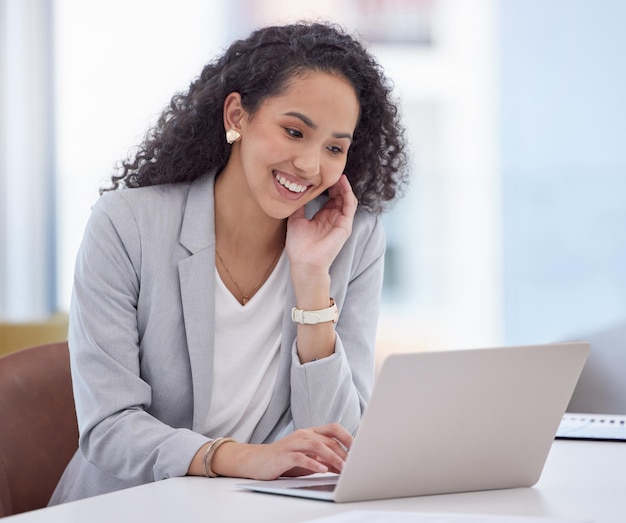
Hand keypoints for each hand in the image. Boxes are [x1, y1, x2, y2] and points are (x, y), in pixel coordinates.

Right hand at [210, 423, 353, 479]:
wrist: (256, 461)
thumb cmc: (284, 460)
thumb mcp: (307, 460)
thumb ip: (324, 460)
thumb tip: (344, 466)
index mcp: (310, 433)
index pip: (334, 429)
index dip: (349, 437)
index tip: (362, 449)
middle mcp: (303, 434)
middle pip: (328, 439)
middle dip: (344, 452)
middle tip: (355, 465)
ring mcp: (293, 443)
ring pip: (317, 445)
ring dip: (332, 457)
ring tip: (343, 468)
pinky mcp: (283, 455)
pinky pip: (300, 457)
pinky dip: (313, 463)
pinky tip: (322, 470)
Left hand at [286, 174, 357, 274]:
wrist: (304, 263)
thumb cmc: (299, 246)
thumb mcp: (295, 220)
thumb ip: (299, 207)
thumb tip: (296, 192)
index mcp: (323, 217)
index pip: (330, 197)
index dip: (328, 185)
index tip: (323, 174)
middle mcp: (333, 219)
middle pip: (340, 196)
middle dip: (337, 183)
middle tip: (332, 170)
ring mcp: (340, 222)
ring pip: (347, 199)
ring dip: (344, 186)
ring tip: (338, 175)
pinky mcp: (345, 227)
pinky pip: (350, 207)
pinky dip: (348, 194)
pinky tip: (343, 184)